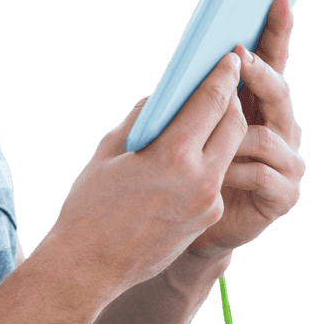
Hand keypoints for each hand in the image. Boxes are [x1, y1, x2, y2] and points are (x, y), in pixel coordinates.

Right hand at [47, 48, 248, 302]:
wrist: (90, 266)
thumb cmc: (89, 206)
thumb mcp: (108, 152)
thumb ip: (141, 120)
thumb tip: (162, 99)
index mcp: (173, 155)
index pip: (211, 102)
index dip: (222, 75)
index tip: (228, 57)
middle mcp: (199, 178)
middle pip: (233, 125)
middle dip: (229, 101)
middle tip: (220, 83)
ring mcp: (207, 202)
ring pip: (228, 151)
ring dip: (222, 130)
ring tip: (204, 117)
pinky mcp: (207, 218)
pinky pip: (215, 178)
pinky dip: (206, 160)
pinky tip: (186, 157)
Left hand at [186, 0, 304, 260]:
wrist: (182, 231)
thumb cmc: (172, 176)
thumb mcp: (171, 133)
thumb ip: (183, 102)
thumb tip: (178, 68)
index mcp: (253, 105)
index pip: (268, 61)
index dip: (276, 30)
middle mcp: (276, 128)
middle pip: (277, 91)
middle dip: (259, 72)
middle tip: (238, 55)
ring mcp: (284, 162)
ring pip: (269, 135)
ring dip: (236, 133)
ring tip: (207, 136)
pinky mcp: (282, 196)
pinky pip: (264, 176)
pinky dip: (237, 173)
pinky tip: (218, 176)